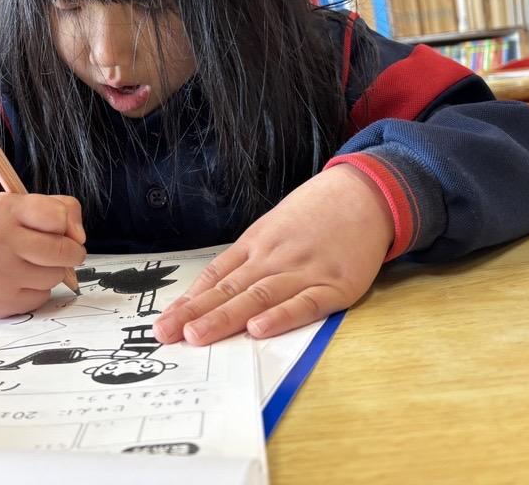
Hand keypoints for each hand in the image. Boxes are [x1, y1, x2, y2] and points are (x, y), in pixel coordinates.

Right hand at [0, 193, 86, 317]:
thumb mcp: (19, 206)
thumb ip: (60, 209)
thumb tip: (79, 238)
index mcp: (3, 209)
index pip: (58, 217)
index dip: (66, 224)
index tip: (61, 229)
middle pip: (62, 251)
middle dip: (71, 252)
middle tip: (64, 251)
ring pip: (55, 276)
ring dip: (52, 271)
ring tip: (30, 263)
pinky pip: (41, 297)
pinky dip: (38, 289)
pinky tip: (19, 280)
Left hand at [153, 164, 393, 345]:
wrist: (365, 193)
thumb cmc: (315, 215)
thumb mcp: (274, 228)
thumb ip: (248, 259)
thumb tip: (212, 291)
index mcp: (256, 244)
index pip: (216, 277)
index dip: (189, 301)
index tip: (164, 322)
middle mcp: (273, 258)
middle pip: (229, 289)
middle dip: (195, 314)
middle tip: (165, 334)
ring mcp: (304, 271)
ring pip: (258, 297)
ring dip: (226, 318)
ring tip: (197, 336)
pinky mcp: (336, 286)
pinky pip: (305, 304)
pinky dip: (281, 317)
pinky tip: (259, 329)